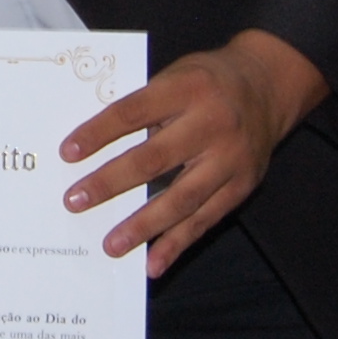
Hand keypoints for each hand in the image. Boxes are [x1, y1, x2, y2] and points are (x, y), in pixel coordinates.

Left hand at [59, 29, 328, 275]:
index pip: (133, 112)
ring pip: (181, 198)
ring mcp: (230, 159)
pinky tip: (153, 263)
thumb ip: (144, 106)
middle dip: (111, 183)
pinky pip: (205, 220)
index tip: (67, 153)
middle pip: (154, 159)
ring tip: (111, 245)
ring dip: (143, 225)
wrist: (269, 86)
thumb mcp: (176, 75)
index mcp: (188, 88)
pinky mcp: (242, 187)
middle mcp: (212, 124)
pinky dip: (178, 244)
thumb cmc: (207, 81)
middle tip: (75, 201)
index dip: (99, 133)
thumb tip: (95, 146)